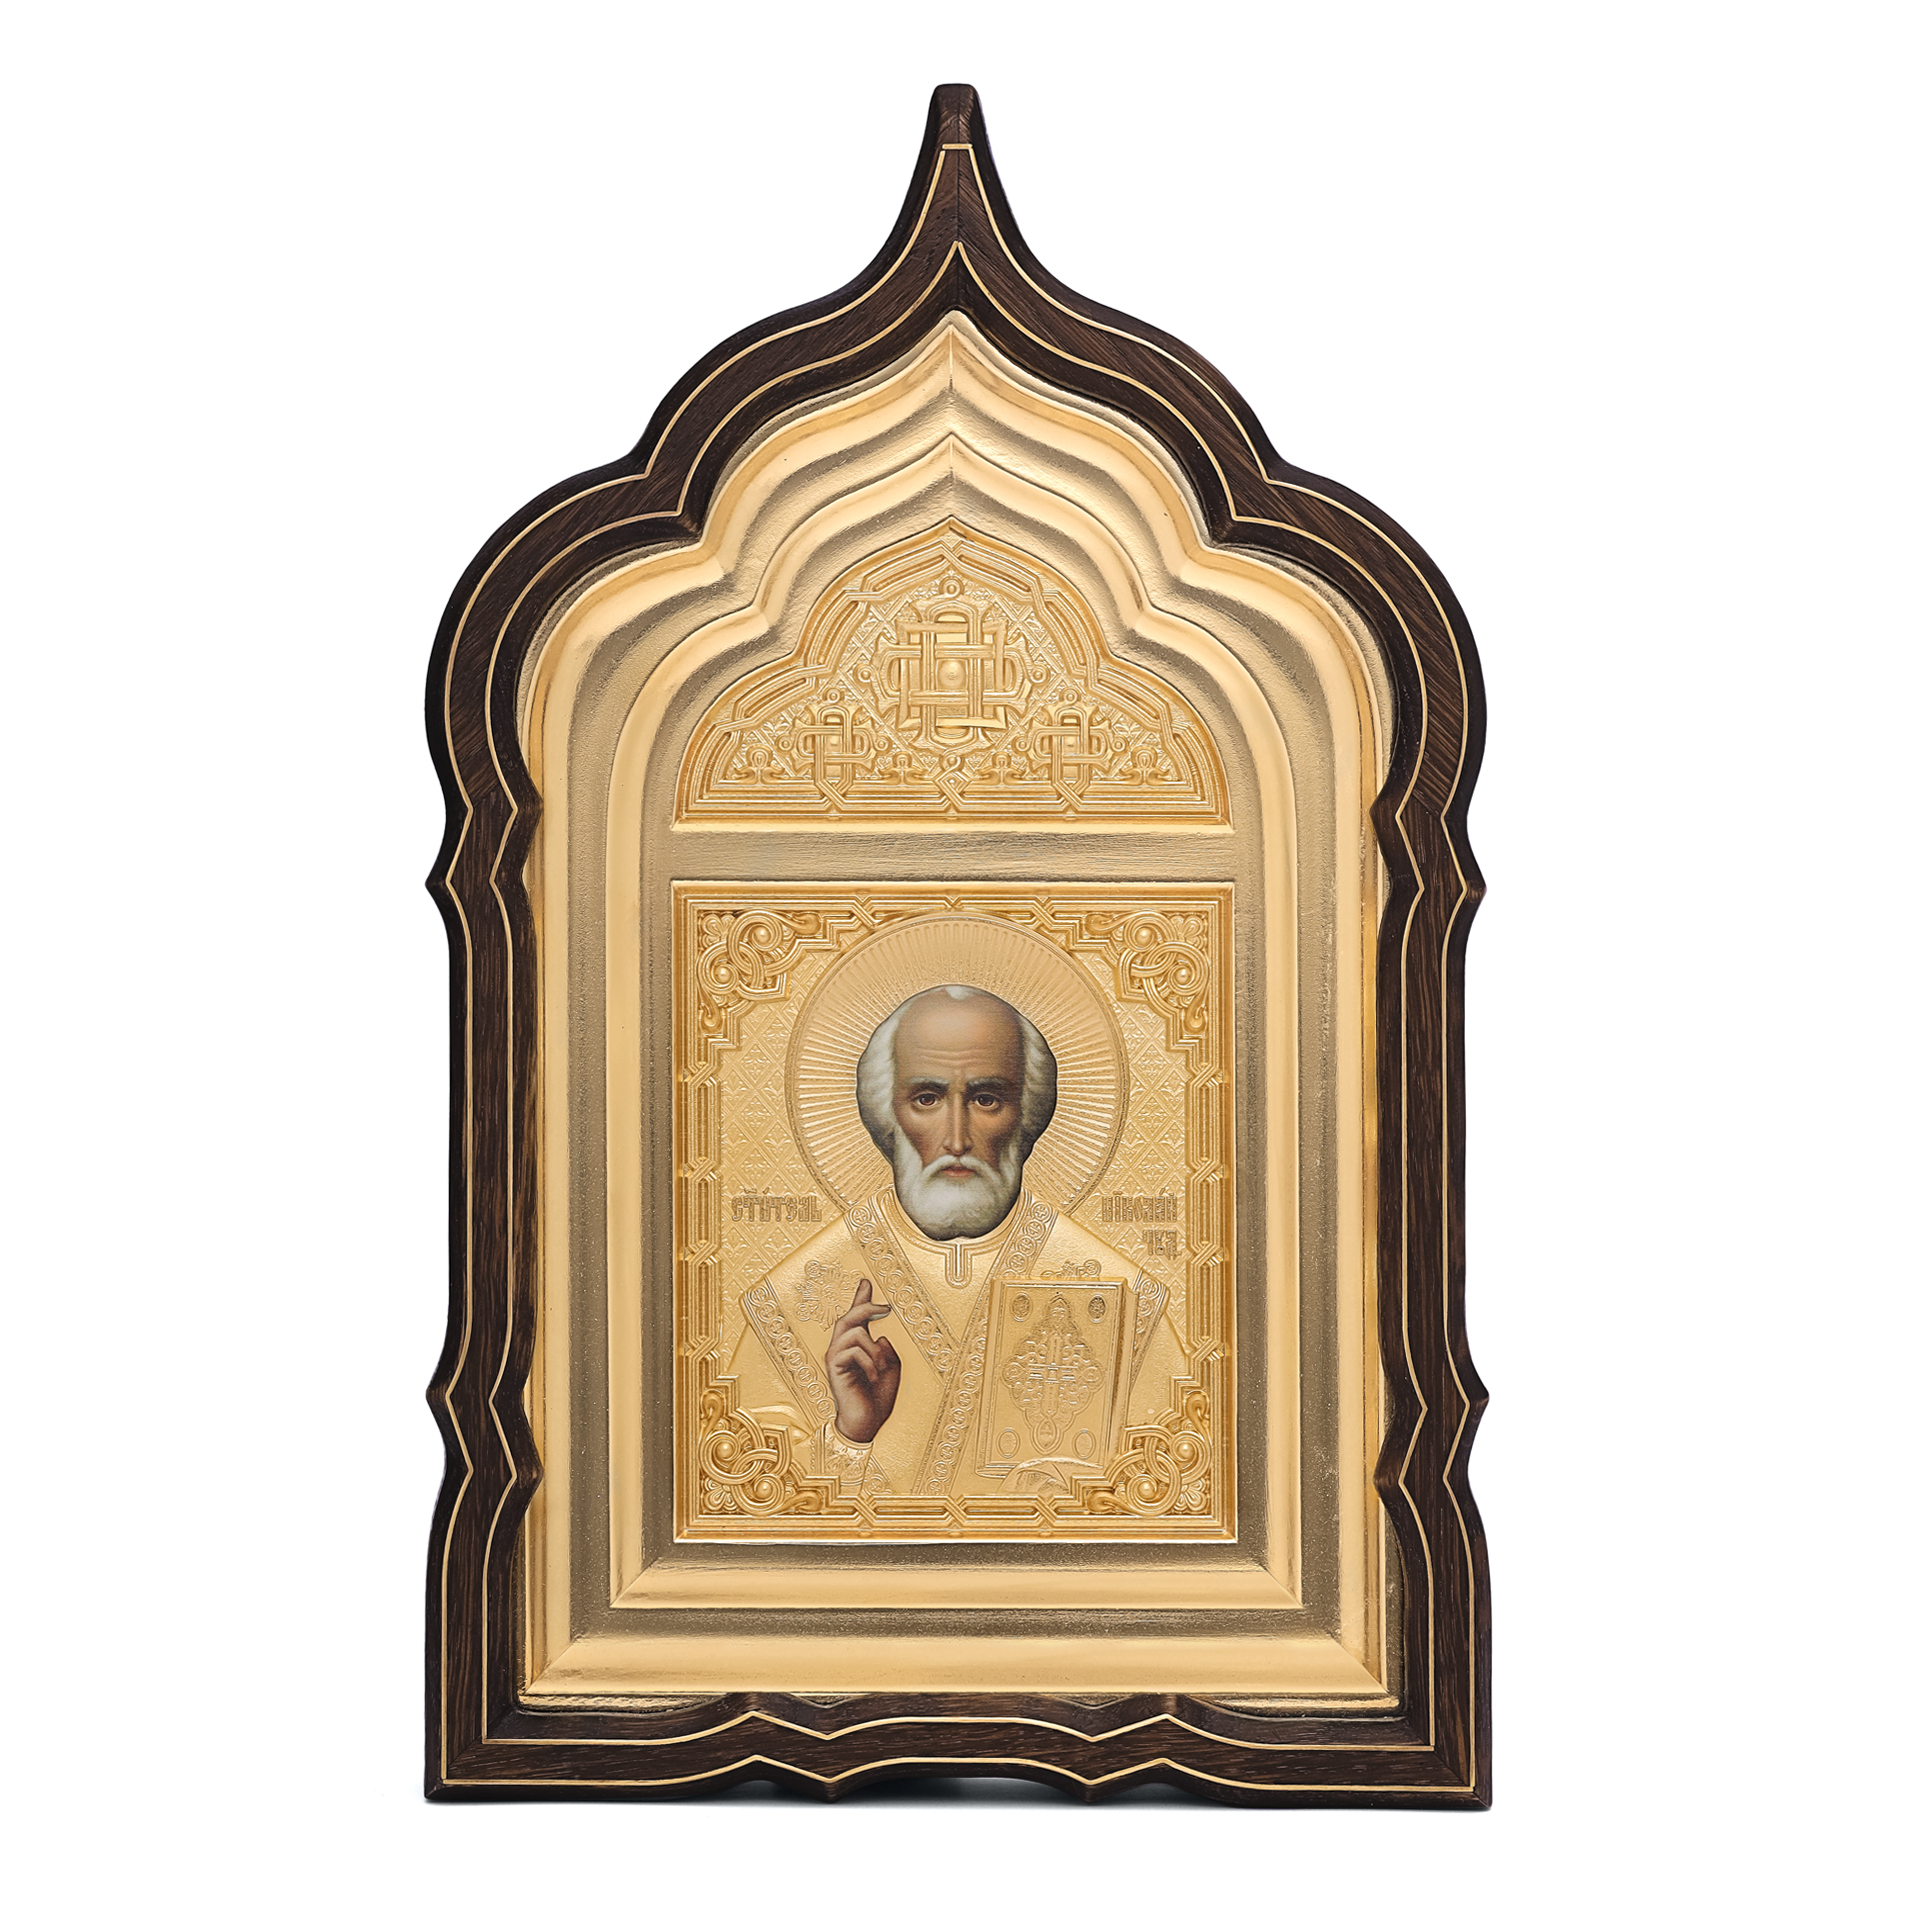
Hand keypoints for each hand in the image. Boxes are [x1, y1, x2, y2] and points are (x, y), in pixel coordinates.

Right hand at [825, 1277, 899, 1442]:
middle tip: (886, 1307)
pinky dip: (869, 1362)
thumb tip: (880, 1336)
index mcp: (856, 1348)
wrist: (867, 1423)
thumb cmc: (877, 1399)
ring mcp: (836, 1356)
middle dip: (866, 1305)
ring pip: (854, 1330)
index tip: (866, 1281)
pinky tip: (872, 1377)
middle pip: (848, 1316)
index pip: (856, 1318)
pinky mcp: (834, 1366)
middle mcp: (842, 1349)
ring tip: (881, 1368)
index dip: (861, 1298)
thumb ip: (886, 1350)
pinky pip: (853, 1349)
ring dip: (874, 1349)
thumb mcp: (891, 1368)